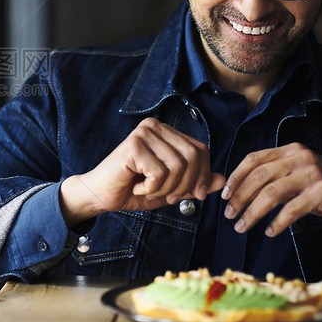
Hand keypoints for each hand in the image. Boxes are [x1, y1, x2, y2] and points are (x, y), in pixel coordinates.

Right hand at [59, 118, 224, 225]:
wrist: (100, 195)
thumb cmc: (133, 189)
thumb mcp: (171, 188)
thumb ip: (195, 182)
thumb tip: (221, 179)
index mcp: (165, 131)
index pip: (200, 149)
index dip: (202, 176)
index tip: (193, 195)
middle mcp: (154, 126)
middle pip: (192, 157)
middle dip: (185, 185)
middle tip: (168, 195)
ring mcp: (143, 133)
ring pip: (177, 167)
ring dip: (165, 188)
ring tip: (147, 188)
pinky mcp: (133, 145)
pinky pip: (159, 173)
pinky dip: (151, 188)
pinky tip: (136, 185)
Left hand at [222, 142, 321, 238]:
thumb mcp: (296, 176)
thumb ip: (273, 178)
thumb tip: (237, 192)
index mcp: (290, 150)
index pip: (253, 159)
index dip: (236, 177)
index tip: (224, 195)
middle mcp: (300, 157)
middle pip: (259, 176)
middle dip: (240, 197)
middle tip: (229, 215)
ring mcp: (312, 173)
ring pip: (271, 193)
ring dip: (253, 212)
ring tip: (242, 227)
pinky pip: (291, 209)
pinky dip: (277, 222)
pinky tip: (269, 232)